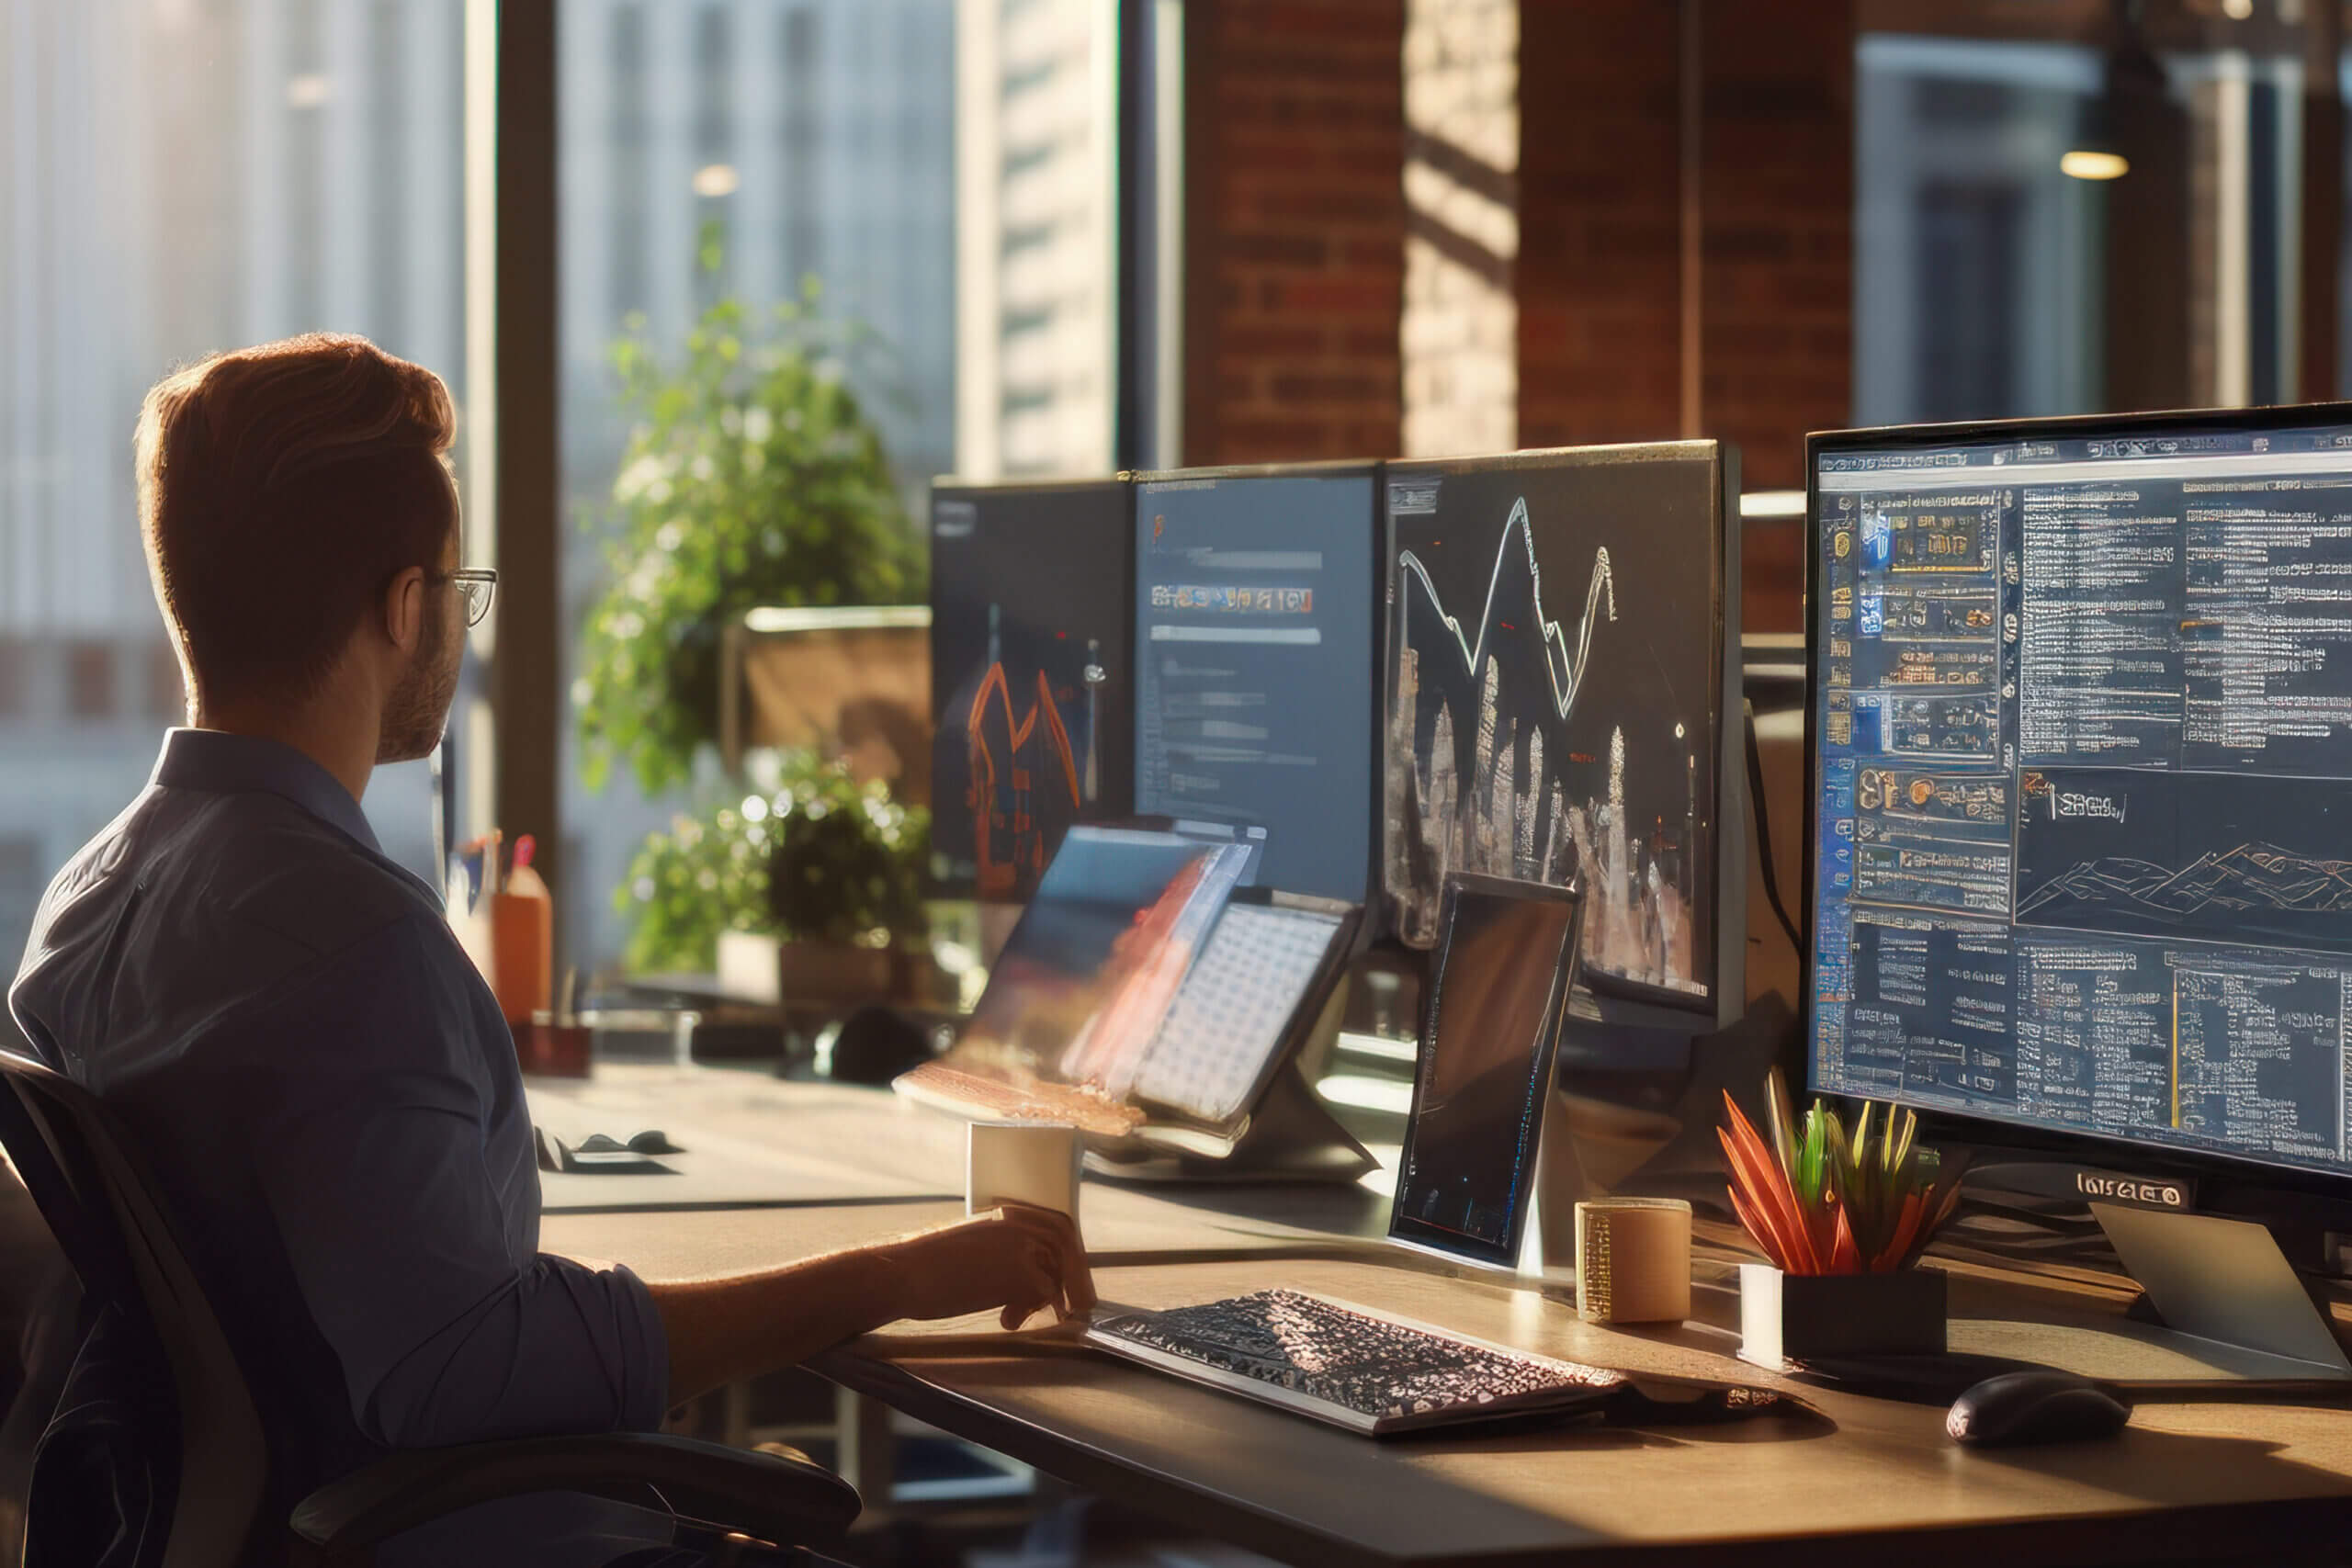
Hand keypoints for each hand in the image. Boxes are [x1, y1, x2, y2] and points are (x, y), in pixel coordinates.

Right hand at [882, 1205, 1095, 1329]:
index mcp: (1002, 1215)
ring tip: (1020, 1315)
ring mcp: (1020, 1247)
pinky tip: (1005, 1320)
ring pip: (1056, 1270)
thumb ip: (994, 1252)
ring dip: (1050, 1296)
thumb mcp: (964, 1246)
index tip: (1067, 1274)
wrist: (900, 1274)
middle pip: (1063, 1243)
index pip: (1051, 1224)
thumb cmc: (920, 1267)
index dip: (1063, 1250)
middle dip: (1073, 1274)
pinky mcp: (1019, 1273)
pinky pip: (1045, 1293)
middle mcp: (1016, 1224)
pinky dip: (1031, 1310)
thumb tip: (1017, 1276)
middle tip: (1074, 1304)